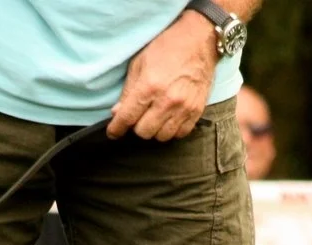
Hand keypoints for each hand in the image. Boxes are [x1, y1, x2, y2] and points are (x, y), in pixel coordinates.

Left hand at [107, 11, 216, 140]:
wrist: (199, 40)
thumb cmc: (167, 48)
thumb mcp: (139, 64)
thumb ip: (128, 91)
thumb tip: (117, 112)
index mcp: (149, 86)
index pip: (127, 118)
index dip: (116, 129)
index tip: (113, 133)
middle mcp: (167, 100)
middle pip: (144, 132)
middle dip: (136, 126)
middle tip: (138, 116)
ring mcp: (184, 107)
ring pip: (162, 137)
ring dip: (155, 130)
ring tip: (154, 117)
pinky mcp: (197, 110)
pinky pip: (180, 134)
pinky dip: (172, 130)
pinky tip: (169, 119)